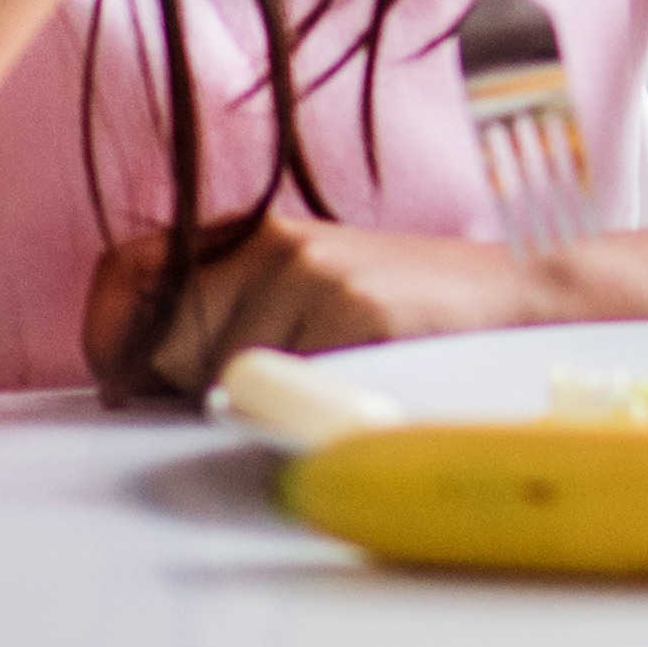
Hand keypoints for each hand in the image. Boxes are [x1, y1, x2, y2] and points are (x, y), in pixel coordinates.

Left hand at [84, 214, 571, 400]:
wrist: (533, 303)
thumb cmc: (414, 319)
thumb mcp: (309, 296)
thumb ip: (224, 321)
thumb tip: (126, 385)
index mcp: (254, 234)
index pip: (121, 274)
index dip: (114, 335)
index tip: (137, 379)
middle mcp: (274, 242)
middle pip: (160, 343)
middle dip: (191, 386)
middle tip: (276, 384)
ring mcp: (314, 276)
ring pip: (221, 382)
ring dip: (265, 407)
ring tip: (340, 384)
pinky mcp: (355, 315)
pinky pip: (285, 397)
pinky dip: (314, 413)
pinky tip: (366, 388)